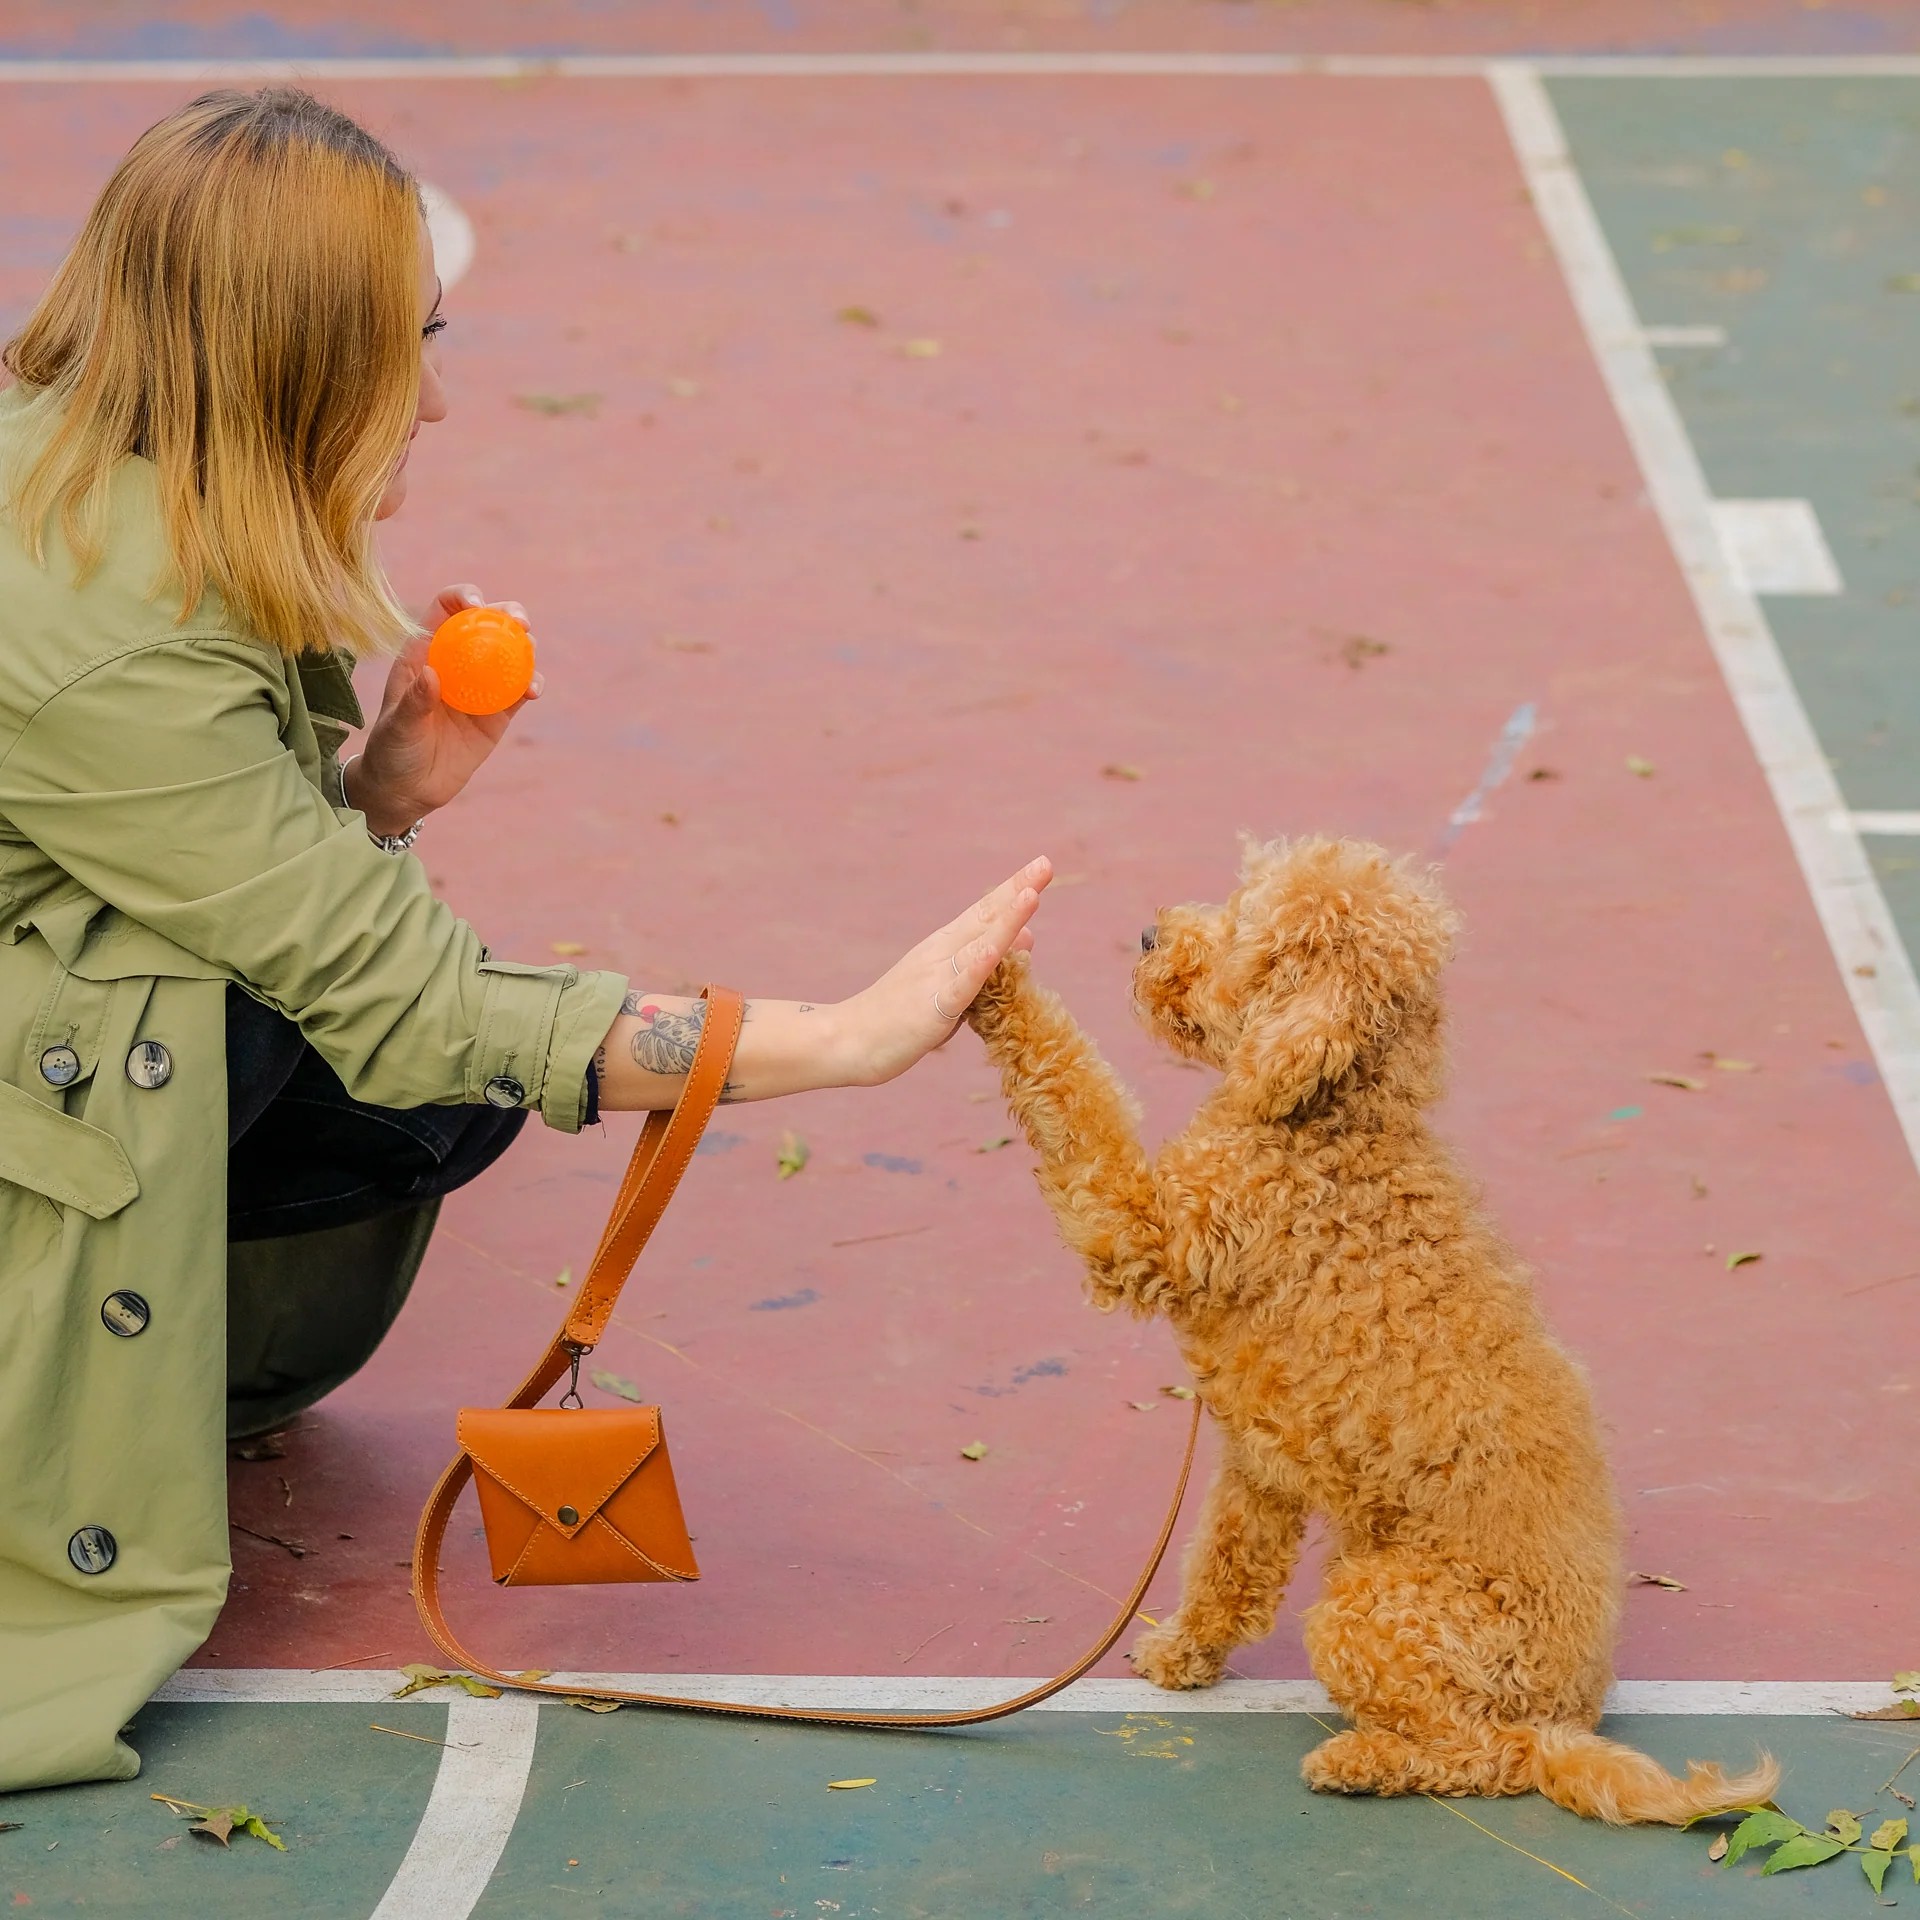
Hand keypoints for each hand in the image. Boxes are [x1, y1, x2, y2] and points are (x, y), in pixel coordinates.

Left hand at [347, 584, 543, 834]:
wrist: (406, 789)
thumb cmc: (391, 750)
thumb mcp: (397, 726)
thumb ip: (414, 701)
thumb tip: (432, 674)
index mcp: (424, 653)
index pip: (444, 612)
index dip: (461, 597)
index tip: (476, 602)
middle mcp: (455, 663)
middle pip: (485, 625)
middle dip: (506, 614)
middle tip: (519, 621)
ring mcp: (478, 688)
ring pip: (508, 654)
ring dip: (525, 645)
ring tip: (530, 648)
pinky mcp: (496, 715)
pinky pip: (518, 692)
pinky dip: (530, 685)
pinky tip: (534, 689)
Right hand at [837, 858, 1052, 1085]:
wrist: (848, 1041)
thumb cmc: (898, 1016)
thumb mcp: (950, 986)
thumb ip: (987, 963)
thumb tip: (1030, 937)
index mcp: (943, 947)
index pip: (985, 913)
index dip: (1013, 889)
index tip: (1041, 866)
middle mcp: (939, 954)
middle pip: (984, 918)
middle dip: (1016, 891)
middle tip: (1044, 864)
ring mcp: (934, 979)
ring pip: (976, 947)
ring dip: (1005, 921)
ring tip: (1031, 895)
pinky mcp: (931, 1009)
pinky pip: (959, 987)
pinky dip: (978, 968)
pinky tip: (995, 952)